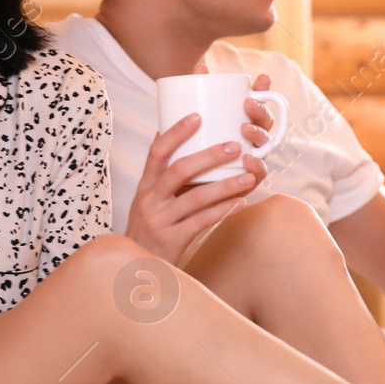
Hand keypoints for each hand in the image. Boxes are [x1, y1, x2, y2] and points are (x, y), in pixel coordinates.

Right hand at [124, 65, 275, 264]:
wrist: (136, 266)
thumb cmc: (151, 227)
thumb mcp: (149, 199)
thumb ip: (164, 175)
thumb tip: (174, 136)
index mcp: (145, 185)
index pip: (157, 152)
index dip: (177, 132)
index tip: (198, 116)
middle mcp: (149, 200)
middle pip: (179, 170)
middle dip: (209, 156)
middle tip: (235, 146)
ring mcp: (160, 221)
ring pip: (196, 198)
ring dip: (226, 185)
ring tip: (248, 176)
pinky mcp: (172, 240)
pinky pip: (202, 222)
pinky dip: (223, 210)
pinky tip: (240, 202)